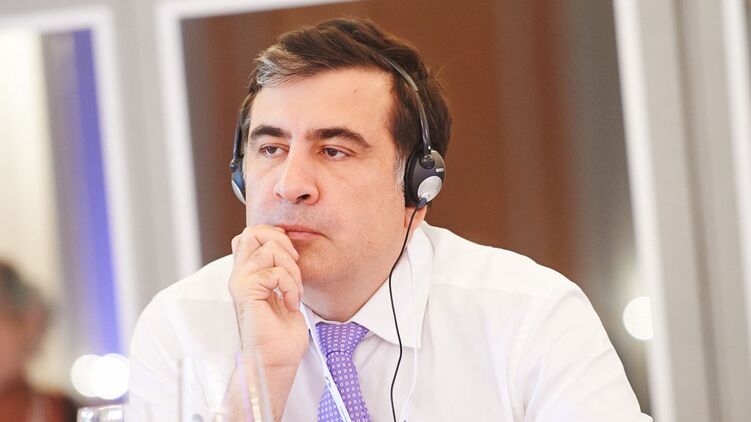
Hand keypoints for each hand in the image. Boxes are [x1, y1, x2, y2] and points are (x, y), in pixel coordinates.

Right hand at [228, 225, 308, 419]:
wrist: (276, 361)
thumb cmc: (282, 333)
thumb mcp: (284, 292)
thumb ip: (280, 269)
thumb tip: (288, 247)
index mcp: (248, 273)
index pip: (251, 234)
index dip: (274, 235)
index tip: (292, 257)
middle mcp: (240, 275)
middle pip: (252, 232)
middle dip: (282, 243)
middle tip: (294, 266)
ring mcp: (240, 283)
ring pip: (269, 249)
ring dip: (292, 270)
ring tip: (294, 292)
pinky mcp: (246, 293)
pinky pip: (274, 272)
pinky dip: (290, 286)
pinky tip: (290, 304)